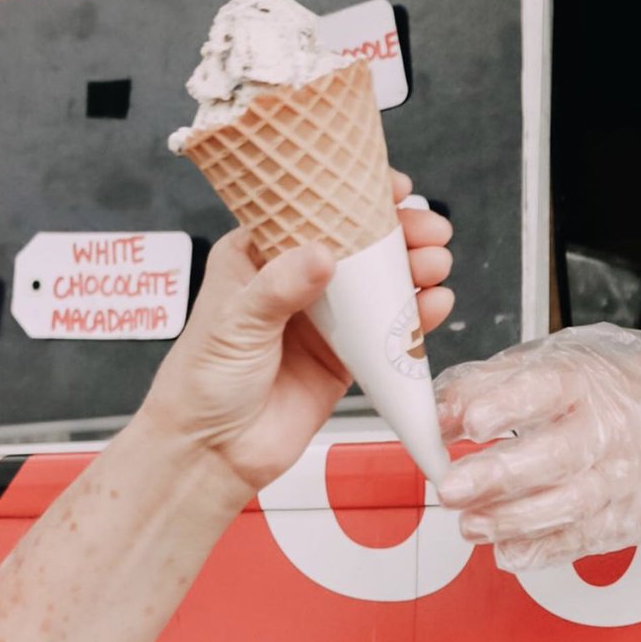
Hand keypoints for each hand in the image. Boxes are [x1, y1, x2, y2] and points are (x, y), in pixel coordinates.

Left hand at [144, 171, 452, 491]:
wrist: (213, 452)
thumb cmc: (204, 380)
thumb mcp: (235, 324)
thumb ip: (280, 289)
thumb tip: (324, 255)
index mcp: (258, 255)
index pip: (312, 210)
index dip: (355, 194)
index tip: (395, 188)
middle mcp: (295, 280)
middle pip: (357, 243)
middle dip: (397, 234)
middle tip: (429, 232)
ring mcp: (324, 318)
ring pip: (379, 283)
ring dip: (412, 270)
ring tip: (436, 266)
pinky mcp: (347, 356)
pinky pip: (388, 330)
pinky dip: (415, 316)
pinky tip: (434, 305)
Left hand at [436, 321, 640, 570]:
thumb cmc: (614, 384)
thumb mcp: (553, 361)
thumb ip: (487, 383)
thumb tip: (436, 412)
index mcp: (586, 381)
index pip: (545, 390)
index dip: (506, 406)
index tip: (471, 422)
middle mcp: (610, 429)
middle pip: (554, 455)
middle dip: (498, 475)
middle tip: (451, 487)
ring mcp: (624, 477)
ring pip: (568, 506)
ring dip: (512, 520)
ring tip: (469, 526)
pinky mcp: (632, 516)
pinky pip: (585, 539)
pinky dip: (544, 550)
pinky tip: (507, 552)